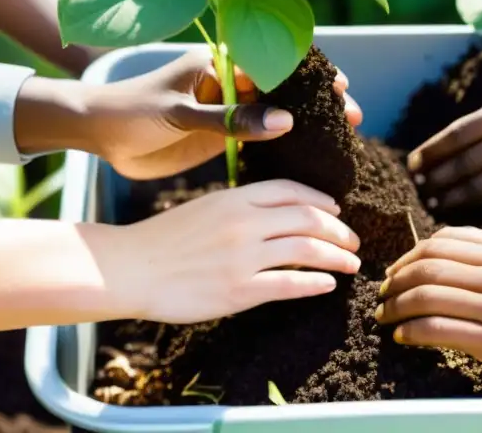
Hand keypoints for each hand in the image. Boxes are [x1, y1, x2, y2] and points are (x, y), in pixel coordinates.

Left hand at [17, 49, 362, 179]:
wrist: (96, 134)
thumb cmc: (130, 111)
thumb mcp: (180, 113)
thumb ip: (230, 119)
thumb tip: (286, 122)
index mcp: (218, 64)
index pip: (276, 62)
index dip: (311, 74)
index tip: (340, 88)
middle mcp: (228, 84)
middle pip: (284, 89)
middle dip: (318, 100)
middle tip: (352, 117)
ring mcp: (225, 111)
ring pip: (276, 114)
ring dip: (306, 123)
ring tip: (340, 138)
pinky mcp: (219, 136)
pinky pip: (259, 138)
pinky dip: (283, 146)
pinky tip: (306, 158)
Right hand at [105, 180, 361, 322]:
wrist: (128, 267)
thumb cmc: (162, 239)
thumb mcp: (205, 207)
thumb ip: (240, 208)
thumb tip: (275, 215)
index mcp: (235, 198)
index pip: (292, 191)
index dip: (321, 199)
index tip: (336, 209)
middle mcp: (244, 222)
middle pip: (308, 219)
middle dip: (338, 230)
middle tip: (353, 241)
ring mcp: (243, 256)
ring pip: (306, 251)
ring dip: (336, 256)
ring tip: (351, 263)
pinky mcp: (238, 290)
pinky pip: (289, 284)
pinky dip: (315, 283)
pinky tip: (328, 285)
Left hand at [375, 227, 481, 382]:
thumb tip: (442, 252)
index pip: (442, 241)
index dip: (409, 255)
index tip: (397, 272)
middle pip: (427, 265)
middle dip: (395, 281)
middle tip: (383, 296)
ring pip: (427, 295)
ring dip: (396, 307)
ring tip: (386, 318)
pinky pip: (440, 330)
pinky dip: (412, 331)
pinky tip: (405, 337)